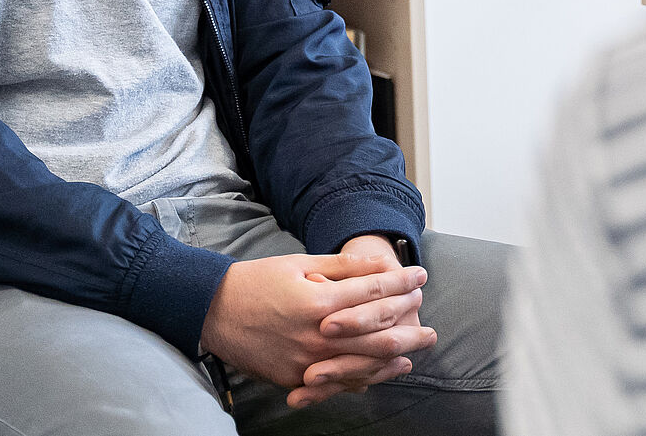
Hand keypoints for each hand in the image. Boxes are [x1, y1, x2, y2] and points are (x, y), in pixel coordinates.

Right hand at [198, 251, 433, 408]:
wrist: (214, 312)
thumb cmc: (258, 281)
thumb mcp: (300, 263)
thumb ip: (343, 267)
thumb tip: (381, 264)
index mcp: (319, 302)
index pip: (373, 293)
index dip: (402, 283)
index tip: (421, 276)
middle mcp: (316, 337)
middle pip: (377, 336)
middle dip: (409, 328)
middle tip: (431, 327)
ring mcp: (306, 362)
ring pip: (362, 365)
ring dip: (394, 359)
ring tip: (415, 352)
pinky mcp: (295, 378)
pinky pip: (338, 382)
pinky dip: (365, 377)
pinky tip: (382, 371)